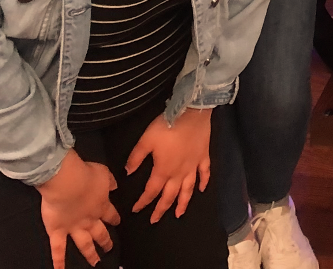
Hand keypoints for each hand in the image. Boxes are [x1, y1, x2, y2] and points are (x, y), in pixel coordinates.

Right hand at [38, 149, 118, 267]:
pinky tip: (60, 270)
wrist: (67, 182)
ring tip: (95, 262)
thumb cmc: (85, 174)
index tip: (117, 223)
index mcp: (101, 205)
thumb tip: (115, 185)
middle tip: (109, 248)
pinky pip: (58, 249)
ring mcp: (73, 228)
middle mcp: (89, 220)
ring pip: (84, 244)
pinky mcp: (57, 231)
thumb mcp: (104, 173)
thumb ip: (110, 181)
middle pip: (100, 233)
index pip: (111, 215)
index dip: (115, 219)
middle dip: (106, 241)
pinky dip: (59, 261)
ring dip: (90, 254)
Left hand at [125, 107, 211, 223]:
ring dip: (183, 203)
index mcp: (163, 170)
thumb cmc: (167, 126)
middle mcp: (179, 173)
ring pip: (188, 190)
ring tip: (179, 214)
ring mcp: (193, 166)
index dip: (143, 202)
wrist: (192, 113)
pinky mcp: (204, 157)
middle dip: (161, 209)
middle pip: (169, 196)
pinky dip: (204, 183)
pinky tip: (202, 189)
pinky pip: (205, 174)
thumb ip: (136, 158)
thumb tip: (128, 172)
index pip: (151, 191)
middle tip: (155, 220)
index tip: (136, 209)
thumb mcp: (146, 140)